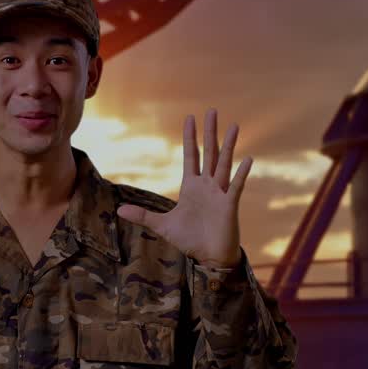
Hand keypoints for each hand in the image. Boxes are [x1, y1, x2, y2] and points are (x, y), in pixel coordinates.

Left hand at [116, 108, 251, 267]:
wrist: (209, 257)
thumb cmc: (190, 240)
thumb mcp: (162, 226)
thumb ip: (143, 216)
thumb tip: (119, 211)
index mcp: (191, 187)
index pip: (191, 156)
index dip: (190, 137)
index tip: (190, 118)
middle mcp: (207, 185)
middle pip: (209, 153)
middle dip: (209, 132)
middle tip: (212, 110)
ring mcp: (220, 193)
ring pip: (224, 164)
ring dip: (228, 145)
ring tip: (233, 126)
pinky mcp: (230, 205)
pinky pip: (236, 186)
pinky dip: (242, 174)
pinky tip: (248, 159)